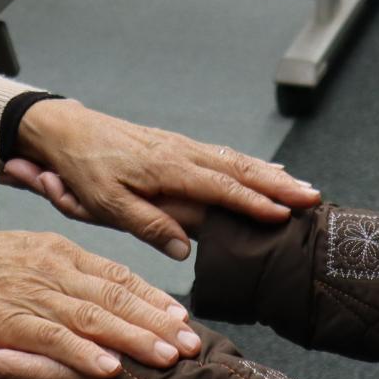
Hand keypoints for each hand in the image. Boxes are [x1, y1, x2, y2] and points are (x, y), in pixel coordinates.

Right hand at [0, 229, 200, 378]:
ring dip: (134, 338)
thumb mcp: (19, 254)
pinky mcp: (6, 320)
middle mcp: (50, 267)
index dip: (151, 295)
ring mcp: (30, 292)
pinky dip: (82, 352)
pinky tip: (108, 366)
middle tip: (191, 342)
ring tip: (165, 356)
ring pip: (94, 316)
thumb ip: (54, 270)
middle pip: (115, 295)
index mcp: (55, 251)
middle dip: (157, 321)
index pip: (115, 274)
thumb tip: (89, 288)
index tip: (180, 313)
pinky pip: (52, 338)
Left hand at [9, 100, 319, 259]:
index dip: (253, 201)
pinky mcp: (178, 146)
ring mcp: (182, 146)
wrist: (65, 130)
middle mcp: (181, 152)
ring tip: (303, 187)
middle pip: (238, 168)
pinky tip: (267, 169)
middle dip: (278, 184)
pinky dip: (251, 163)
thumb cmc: (83, 169)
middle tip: (313, 198)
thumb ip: (147, 225)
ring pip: (235, 159)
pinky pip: (223, 155)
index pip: (219, 186)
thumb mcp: (105, 205)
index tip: (284, 214)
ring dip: (270, 174)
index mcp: (166, 168)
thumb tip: (186, 248)